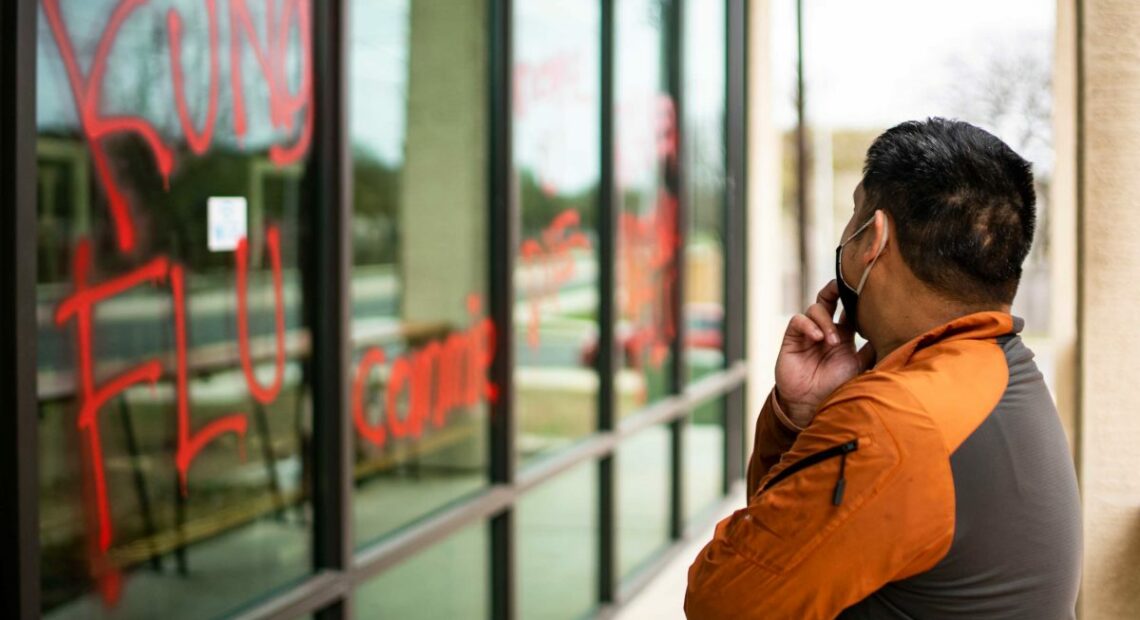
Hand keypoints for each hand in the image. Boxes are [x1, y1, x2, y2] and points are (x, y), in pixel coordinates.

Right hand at [774, 280, 875, 427]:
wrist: (811, 405)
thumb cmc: (836, 388)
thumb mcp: (860, 367)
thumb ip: (872, 350)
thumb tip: (893, 333)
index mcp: (844, 335)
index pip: (848, 310)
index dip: (854, 299)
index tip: (864, 292)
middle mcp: (825, 330)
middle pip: (828, 299)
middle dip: (834, 289)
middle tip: (841, 285)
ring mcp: (808, 333)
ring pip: (815, 308)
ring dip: (825, 321)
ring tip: (832, 341)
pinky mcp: (792, 339)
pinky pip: (798, 321)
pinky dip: (808, 325)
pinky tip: (817, 337)